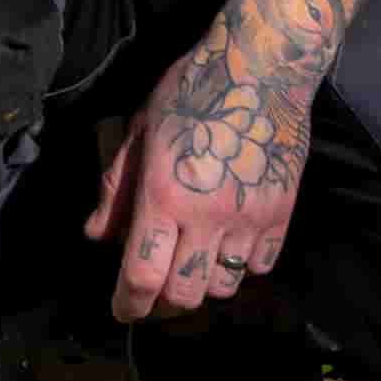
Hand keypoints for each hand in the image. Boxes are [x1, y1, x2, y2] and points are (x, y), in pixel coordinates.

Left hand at [85, 24, 312, 321]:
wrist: (261, 68)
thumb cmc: (190, 90)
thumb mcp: (140, 131)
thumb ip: (117, 188)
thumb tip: (98, 235)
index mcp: (163, 195)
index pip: (142, 276)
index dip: (129, 304)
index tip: (122, 311)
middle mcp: (206, 216)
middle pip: (185, 295)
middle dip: (165, 300)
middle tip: (157, 285)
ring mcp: (249, 218)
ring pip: (224, 287)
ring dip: (204, 282)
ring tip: (194, 257)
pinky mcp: (282, 214)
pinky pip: (260, 266)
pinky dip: (242, 265)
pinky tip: (229, 241)